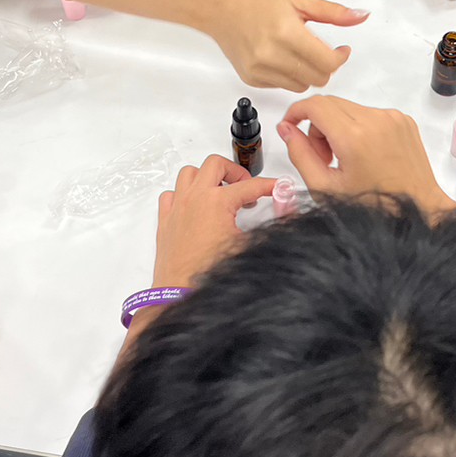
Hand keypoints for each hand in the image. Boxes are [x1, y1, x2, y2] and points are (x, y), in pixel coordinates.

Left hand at [152, 156, 273, 289]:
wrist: (180, 293)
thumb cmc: (209, 273)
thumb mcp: (248, 247)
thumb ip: (270, 228)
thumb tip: (289, 216)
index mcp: (217, 201)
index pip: (251, 185)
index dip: (269, 185)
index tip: (278, 187)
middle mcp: (195, 198)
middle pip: (216, 164)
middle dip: (235, 172)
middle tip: (246, 187)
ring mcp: (178, 206)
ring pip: (189, 173)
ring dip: (206, 177)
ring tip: (219, 191)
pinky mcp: (166, 219)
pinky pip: (172, 193)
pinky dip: (184, 193)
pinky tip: (195, 205)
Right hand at [209, 0, 368, 91]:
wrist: (223, 10)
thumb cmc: (259, 3)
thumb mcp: (300, 0)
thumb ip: (333, 13)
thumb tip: (360, 16)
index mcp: (287, 33)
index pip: (328, 63)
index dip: (340, 58)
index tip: (341, 50)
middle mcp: (272, 55)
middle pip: (318, 79)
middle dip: (326, 67)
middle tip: (322, 52)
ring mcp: (260, 70)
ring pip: (302, 86)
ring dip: (308, 73)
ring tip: (300, 54)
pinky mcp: (252, 79)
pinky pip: (283, 87)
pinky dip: (289, 76)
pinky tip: (283, 59)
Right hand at [277, 96, 455, 214]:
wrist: (419, 210)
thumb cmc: (373, 207)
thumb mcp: (324, 187)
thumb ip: (300, 154)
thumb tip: (286, 128)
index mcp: (354, 136)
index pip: (315, 105)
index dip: (296, 112)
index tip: (290, 126)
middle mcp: (376, 120)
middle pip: (331, 105)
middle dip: (317, 126)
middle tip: (322, 157)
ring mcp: (392, 118)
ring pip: (349, 108)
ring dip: (338, 127)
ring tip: (345, 160)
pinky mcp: (404, 120)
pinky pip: (369, 114)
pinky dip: (359, 128)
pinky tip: (364, 155)